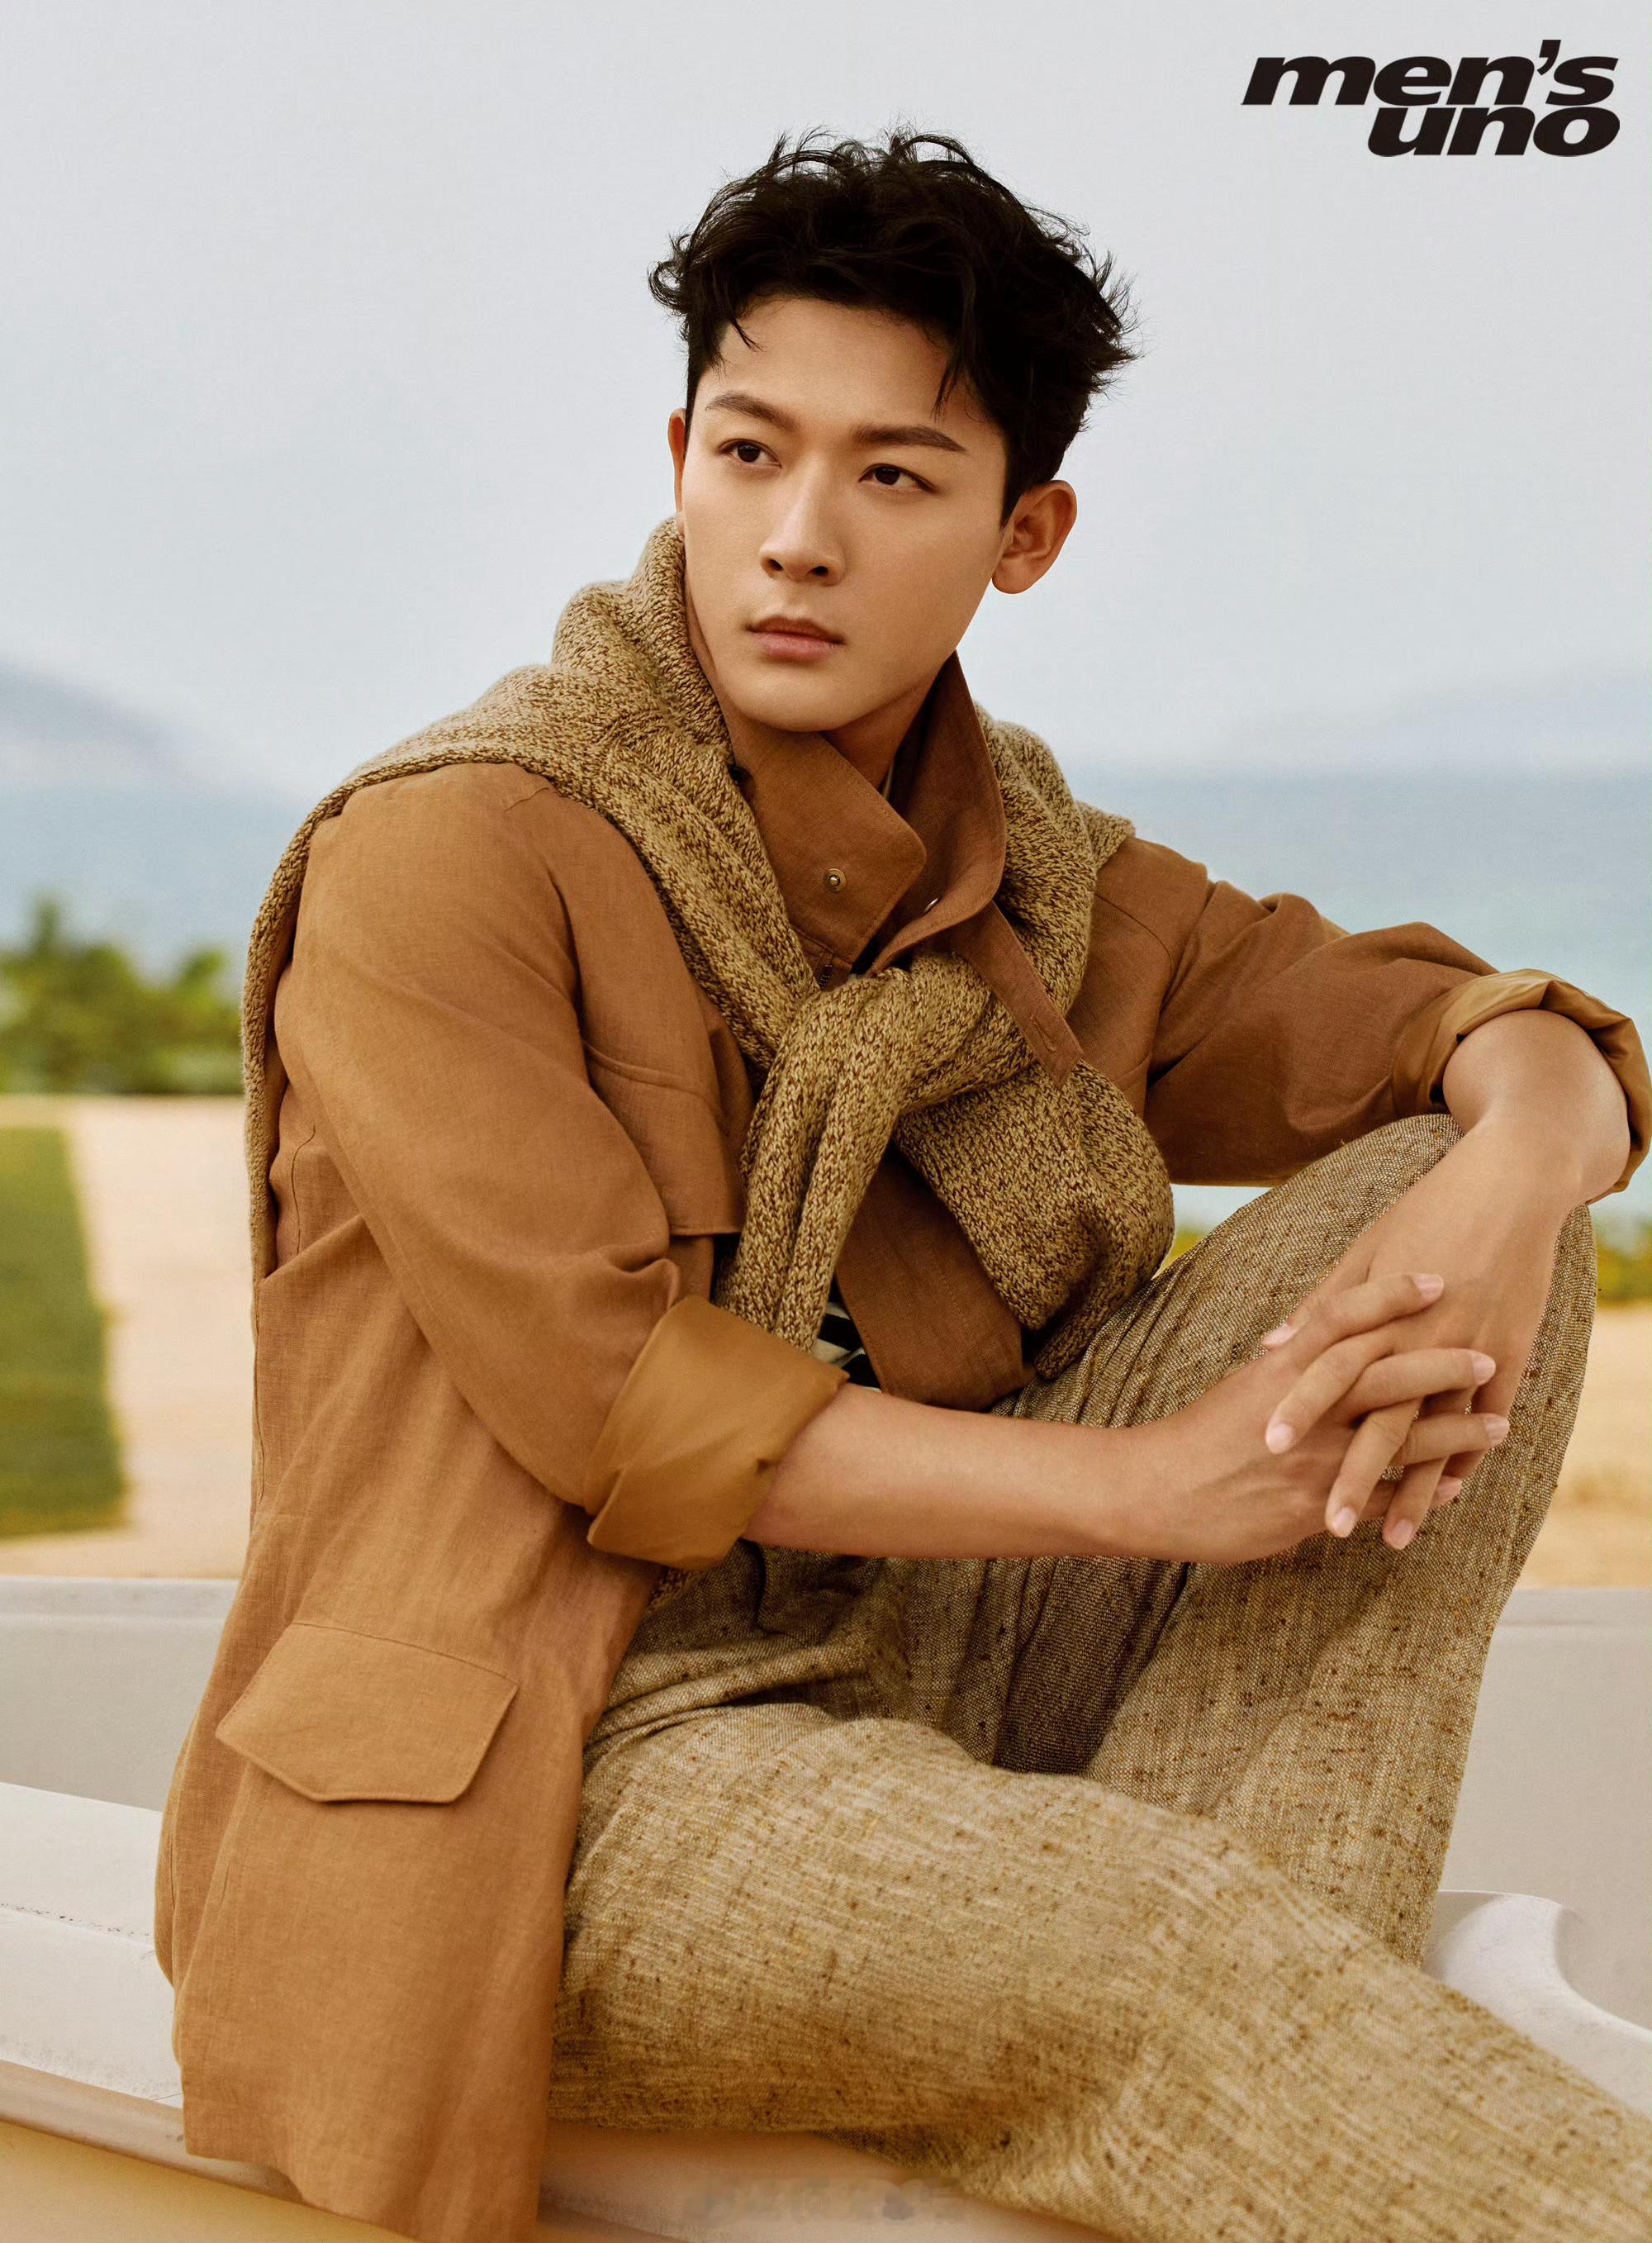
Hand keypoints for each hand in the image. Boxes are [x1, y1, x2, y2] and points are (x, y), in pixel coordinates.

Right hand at [1121, 1270, 1510, 1567]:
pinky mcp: (1313, 1507)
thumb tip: (1308, 1334)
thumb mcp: (1244, 1387)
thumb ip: (1287, 1363)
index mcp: (1282, 1369)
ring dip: (1454, 1433)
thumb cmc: (1198, 1437)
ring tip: (1499, 1425)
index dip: (1391, 1295)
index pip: (1342, 1318)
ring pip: (1398, 1440)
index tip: (1434, 1277)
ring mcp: (1312, 1460)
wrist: (1152, 1491)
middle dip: (1442, 1364)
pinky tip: (1454, 1488)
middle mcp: (1304, 1410)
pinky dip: (1421, 1492)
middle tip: (1487, 1354)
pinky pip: (1381, 1499)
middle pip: (1385, 1375)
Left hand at [1254, 1123, 1572, 1550]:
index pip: (1329, 1370)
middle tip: (1324, 1525)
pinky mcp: (1511, 1353)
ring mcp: (1470, 1348)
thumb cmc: (1429, 1210)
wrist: (1510, 1185)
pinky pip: (1486, 1418)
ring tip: (1389, 1538)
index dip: (1299, 1409)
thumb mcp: (1367, 1250)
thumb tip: (1271, 1347)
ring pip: (1435, 1434)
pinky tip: (1442, 1498)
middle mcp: (1422, 1336)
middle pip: (1381, 1418)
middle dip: (1353, 1474)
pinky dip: (1466, 1459)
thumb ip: (1323, 1306)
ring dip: (1412, 1488)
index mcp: (1379, 1310)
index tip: (1266, 1450)